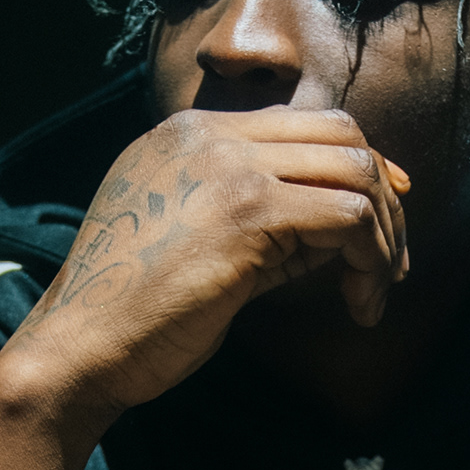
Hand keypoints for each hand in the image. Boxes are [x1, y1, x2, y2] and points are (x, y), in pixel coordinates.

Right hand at [0, 107, 407, 469]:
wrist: (79, 347)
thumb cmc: (130, 316)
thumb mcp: (193, 245)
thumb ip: (257, 220)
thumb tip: (335, 229)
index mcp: (187, 134)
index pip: (303, 123)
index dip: (359, 167)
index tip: (383, 218)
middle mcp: (210, 136)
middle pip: (341, 134)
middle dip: (383, 197)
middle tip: (390, 262)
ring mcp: (228, 169)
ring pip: (355, 173)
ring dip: (384, 235)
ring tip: (376, 291)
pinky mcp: (249, 214)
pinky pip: (348, 218)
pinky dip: (372, 261)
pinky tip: (361, 305)